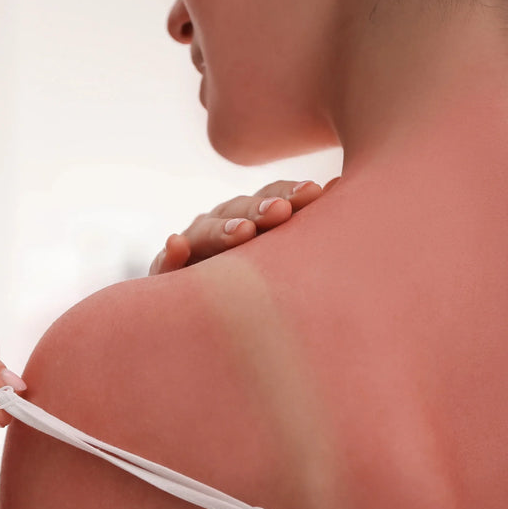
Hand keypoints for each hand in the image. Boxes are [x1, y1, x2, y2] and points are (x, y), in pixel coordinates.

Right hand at [148, 176, 339, 274]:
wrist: (204, 321)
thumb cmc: (258, 286)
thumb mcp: (283, 261)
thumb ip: (304, 231)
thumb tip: (339, 188)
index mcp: (252, 219)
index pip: (271, 199)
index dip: (290, 194)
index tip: (314, 193)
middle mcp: (221, 226)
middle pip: (239, 210)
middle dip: (260, 210)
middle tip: (280, 213)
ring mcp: (192, 248)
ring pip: (205, 232)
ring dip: (223, 229)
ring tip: (242, 232)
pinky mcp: (167, 274)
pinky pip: (167, 265)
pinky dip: (172, 255)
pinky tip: (176, 245)